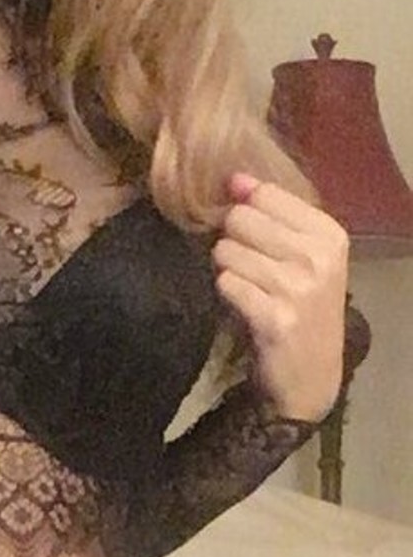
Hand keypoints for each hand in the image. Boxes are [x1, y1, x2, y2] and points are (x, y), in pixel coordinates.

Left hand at [212, 173, 349, 421]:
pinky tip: (242, 306)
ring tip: (247, 288)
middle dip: (231, 240)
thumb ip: (273, 216)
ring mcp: (297, 288)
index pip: (265, 195)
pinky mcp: (273, 317)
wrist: (310, 377)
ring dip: (226, 269)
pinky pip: (226, 283)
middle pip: (241, 219)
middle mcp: (318, 257)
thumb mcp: (305, 258)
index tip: (248, 234)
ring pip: (227, 251)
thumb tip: (235, 178)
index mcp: (329, 235)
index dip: (243, 209)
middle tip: (246, 266)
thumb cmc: (302, 310)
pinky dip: (226, 293)